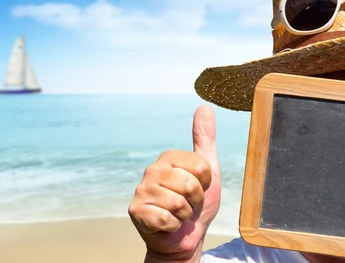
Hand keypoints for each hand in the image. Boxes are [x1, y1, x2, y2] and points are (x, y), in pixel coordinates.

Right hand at [129, 105, 220, 261]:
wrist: (185, 236)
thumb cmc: (196, 203)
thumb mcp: (207, 169)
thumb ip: (205, 139)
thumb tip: (204, 106)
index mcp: (169, 157)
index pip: (201, 167)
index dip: (206, 183)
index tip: (199, 187)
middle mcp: (152, 170)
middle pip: (190, 185)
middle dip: (195, 201)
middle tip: (188, 204)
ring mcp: (142, 190)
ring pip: (179, 203)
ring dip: (185, 215)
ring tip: (179, 214)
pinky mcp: (136, 211)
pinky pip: (166, 219)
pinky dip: (173, 226)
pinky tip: (167, 224)